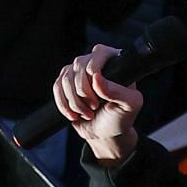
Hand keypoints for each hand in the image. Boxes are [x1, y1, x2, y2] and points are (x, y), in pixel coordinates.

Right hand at [54, 45, 143, 164]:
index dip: (94, 74)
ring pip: (66, 78)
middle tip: (94, 107)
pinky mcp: (66, 81)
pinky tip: (74, 114)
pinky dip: (64, 104)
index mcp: (116, 62)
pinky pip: (57, 87)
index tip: (99, 97)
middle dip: (84, 93)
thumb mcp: (129, 106)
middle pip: (79, 66)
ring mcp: (79, 70)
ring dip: (74, 102)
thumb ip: (118, 92)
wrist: (105, 133)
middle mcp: (96, 61)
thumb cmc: (120, 117)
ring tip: (87, 113)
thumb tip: (96, 78)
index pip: (98, 54)